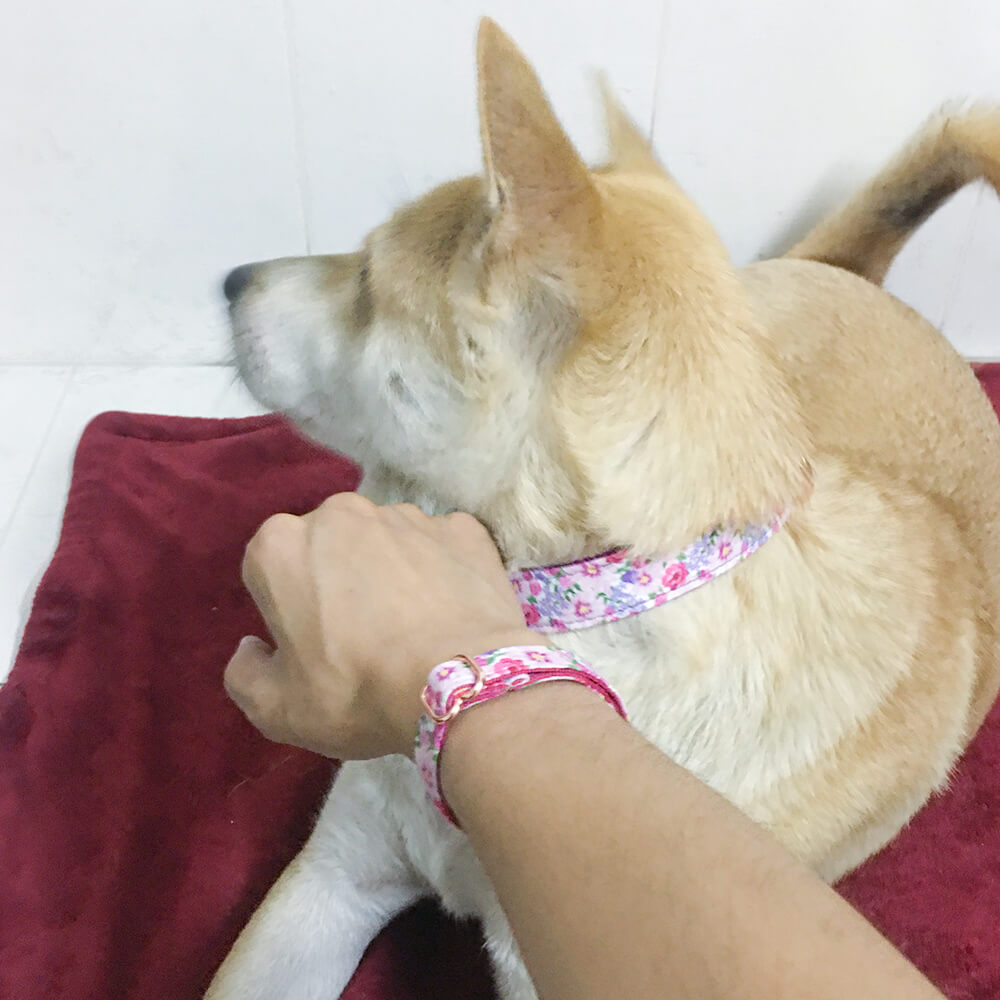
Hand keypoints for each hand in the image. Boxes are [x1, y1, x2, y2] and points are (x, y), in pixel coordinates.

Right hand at [224, 493, 537, 758]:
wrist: (463, 683)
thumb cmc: (357, 692)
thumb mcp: (277, 708)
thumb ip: (245, 673)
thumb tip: (252, 648)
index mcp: (281, 544)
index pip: (270, 569)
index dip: (287, 609)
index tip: (310, 645)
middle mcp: (341, 512)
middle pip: (329, 546)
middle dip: (337, 580)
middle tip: (361, 638)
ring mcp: (407, 515)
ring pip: (386, 541)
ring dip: (390, 571)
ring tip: (412, 628)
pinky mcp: (462, 527)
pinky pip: (441, 546)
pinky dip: (442, 571)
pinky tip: (450, 612)